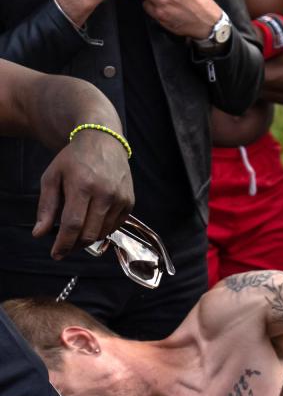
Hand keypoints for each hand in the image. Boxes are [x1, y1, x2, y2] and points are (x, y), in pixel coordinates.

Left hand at [35, 129, 133, 258]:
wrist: (104, 142)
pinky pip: (114, 226)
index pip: (73, 224)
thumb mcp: (52, 177)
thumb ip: (46, 206)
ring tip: (76, 234)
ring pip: (103, 232)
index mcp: (83, 185)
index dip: (64, 243)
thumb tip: (39, 234)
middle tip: (64, 247)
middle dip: (75, 245)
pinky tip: (92, 223)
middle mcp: (105, 193)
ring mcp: (121, 198)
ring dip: (88, 239)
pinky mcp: (130, 202)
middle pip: (90, 233)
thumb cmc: (74, 159)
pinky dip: (101, 230)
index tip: (56, 254)